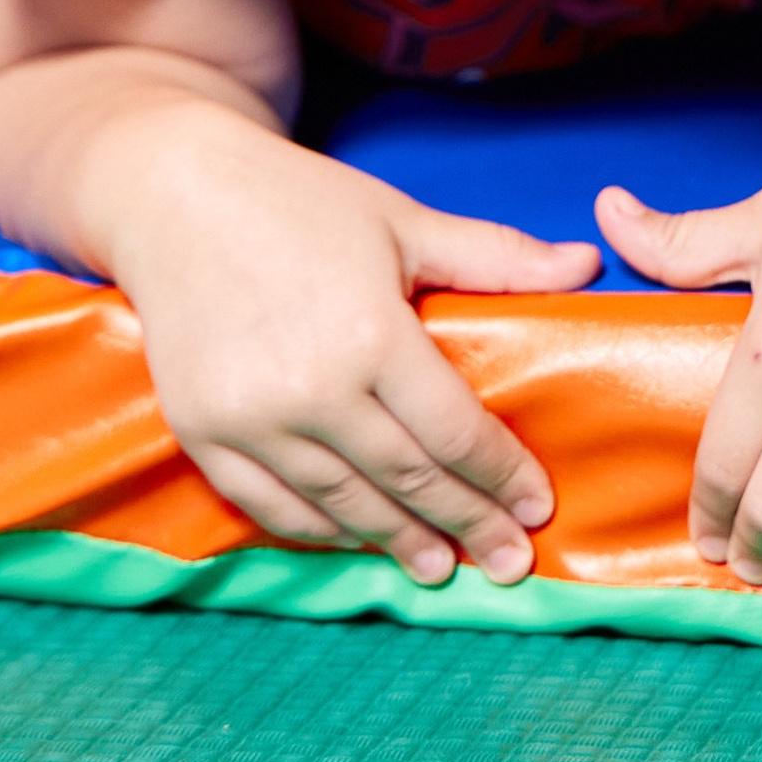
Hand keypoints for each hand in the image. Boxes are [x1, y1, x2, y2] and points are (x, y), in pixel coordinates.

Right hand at [101, 99, 599, 584]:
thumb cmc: (299, 200)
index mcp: (370, 333)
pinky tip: (355, 540)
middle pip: (406, 480)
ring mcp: (251, 419)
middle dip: (467, 525)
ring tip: (441, 566)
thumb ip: (495, 256)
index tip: (537, 507)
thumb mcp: (403, 221)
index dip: (501, 476)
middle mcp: (311, 388)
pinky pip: (272, 506)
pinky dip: (320, 532)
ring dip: (398, 542)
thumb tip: (586, 264)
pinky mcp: (202, 433)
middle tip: (510, 563)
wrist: (175, 194)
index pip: (454, 431)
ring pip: (342, 506)